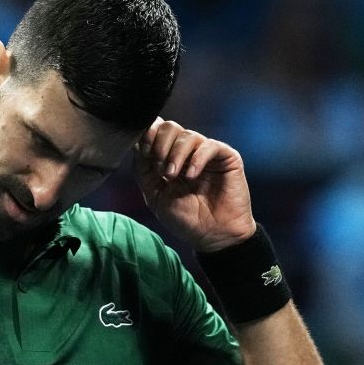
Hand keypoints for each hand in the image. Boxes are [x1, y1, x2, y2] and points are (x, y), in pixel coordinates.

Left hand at [134, 118, 256, 251]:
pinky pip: (209, 146)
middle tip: (161, 169)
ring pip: (187, 135)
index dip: (148, 135)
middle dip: (160, 144)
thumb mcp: (155, 195)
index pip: (156, 131)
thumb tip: (137, 144)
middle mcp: (187, 153)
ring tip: (173, 176)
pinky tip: (191, 176)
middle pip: (170, 127)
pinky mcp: (226, 157)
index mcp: (168, 158)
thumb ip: (144, 170)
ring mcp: (206, 154)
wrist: (213, 237)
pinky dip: (197, 159)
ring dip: (175, 154)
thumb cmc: (186, 219)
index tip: (144, 152)